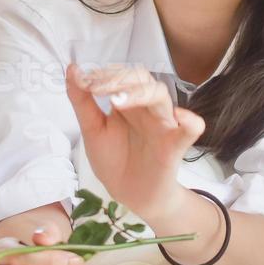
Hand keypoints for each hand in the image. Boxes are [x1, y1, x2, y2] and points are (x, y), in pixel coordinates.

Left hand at [64, 63, 205, 221]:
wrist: (129, 195)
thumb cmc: (114, 160)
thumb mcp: (92, 129)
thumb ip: (82, 100)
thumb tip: (72, 69)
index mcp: (129, 102)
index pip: (123, 75)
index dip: (105, 74)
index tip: (84, 81)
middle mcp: (147, 108)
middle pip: (143, 79)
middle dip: (119, 79)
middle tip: (96, 89)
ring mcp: (162, 125)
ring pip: (161, 96)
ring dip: (141, 93)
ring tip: (117, 101)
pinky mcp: (175, 146)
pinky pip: (192, 130)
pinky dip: (190, 121)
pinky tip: (180, 117)